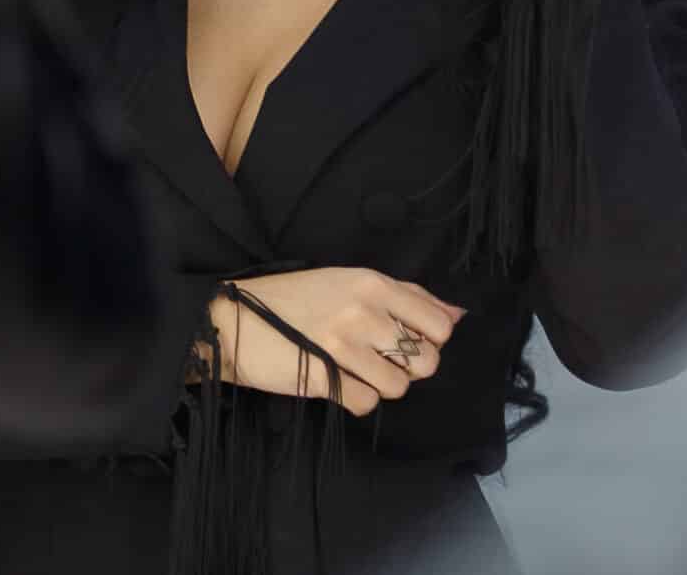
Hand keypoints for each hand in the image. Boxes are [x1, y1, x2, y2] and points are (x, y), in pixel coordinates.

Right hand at [206, 268, 462, 416]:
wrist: (229, 320)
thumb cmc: (289, 299)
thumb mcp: (345, 281)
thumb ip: (404, 295)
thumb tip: (457, 314)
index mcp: (371, 282)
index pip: (439, 324)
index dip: (429, 339)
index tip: (404, 340)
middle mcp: (362, 310)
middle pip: (426, 361)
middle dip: (406, 367)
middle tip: (375, 358)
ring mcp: (343, 345)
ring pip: (399, 387)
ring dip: (378, 385)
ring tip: (351, 370)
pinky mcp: (324, 378)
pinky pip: (367, 404)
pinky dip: (353, 399)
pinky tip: (334, 382)